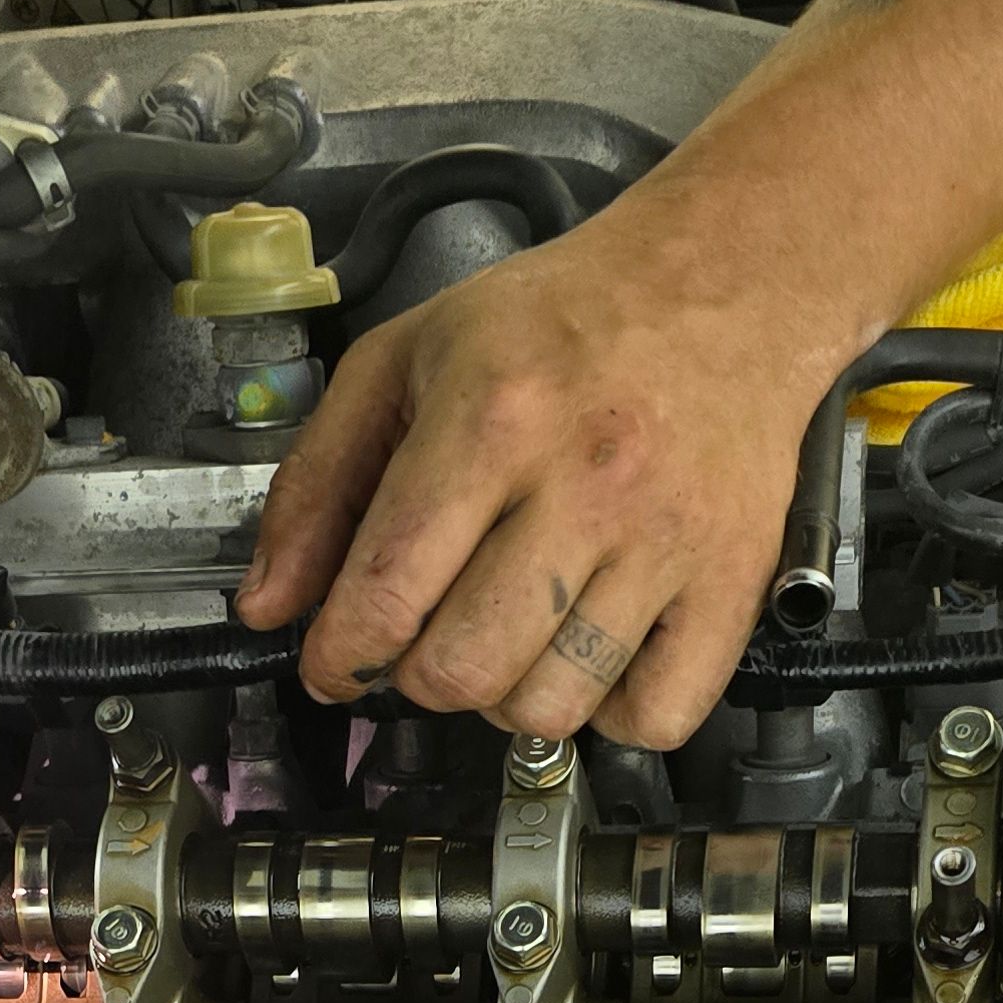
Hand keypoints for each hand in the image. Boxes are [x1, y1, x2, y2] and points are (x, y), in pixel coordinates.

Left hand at [236, 186, 865, 750]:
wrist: (725, 286)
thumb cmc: (558, 325)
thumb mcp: (407, 360)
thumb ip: (320, 479)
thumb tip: (268, 607)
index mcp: (492, 416)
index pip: (387, 592)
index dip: (339, 656)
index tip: (333, 665)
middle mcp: (586, 482)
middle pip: (463, 669)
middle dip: (418, 676)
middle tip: (427, 638)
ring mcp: (667, 540)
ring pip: (552, 708)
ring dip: (508, 699)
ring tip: (510, 639)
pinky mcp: (733, 582)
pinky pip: (655, 716)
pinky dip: (611, 715)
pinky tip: (592, 659)